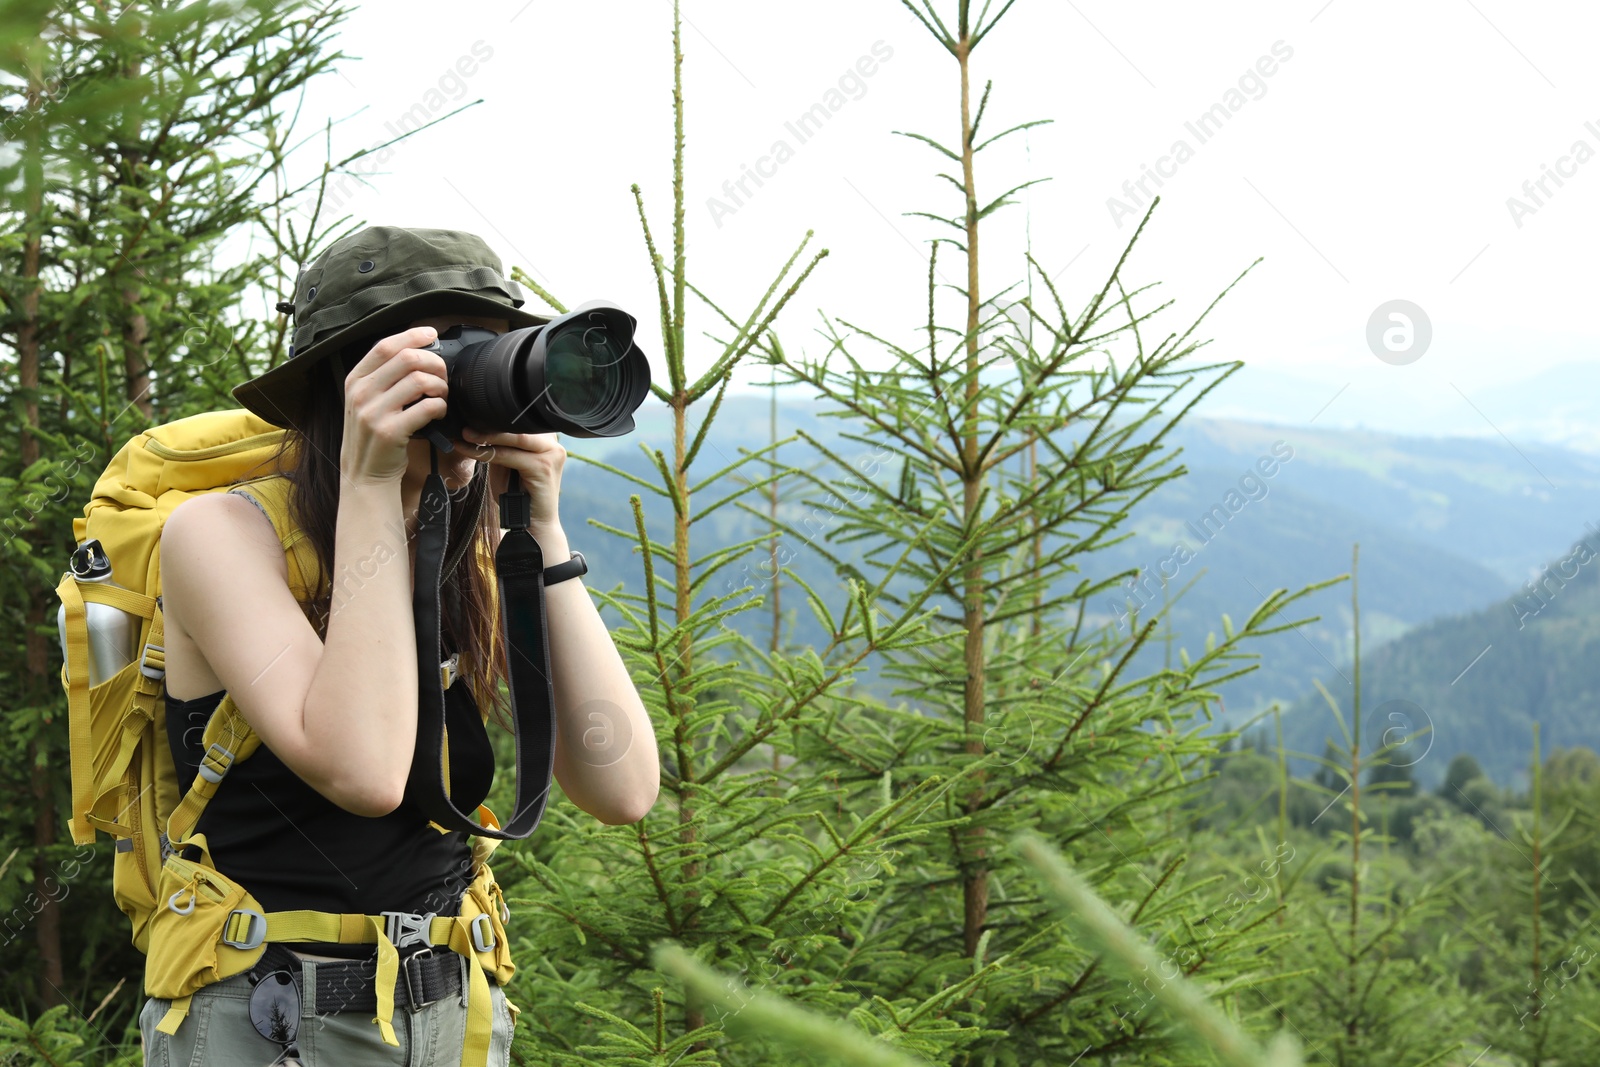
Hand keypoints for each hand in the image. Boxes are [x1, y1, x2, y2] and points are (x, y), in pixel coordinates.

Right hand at [340, 326, 448, 485]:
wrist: (364, 475)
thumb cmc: (373, 435)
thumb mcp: (366, 401)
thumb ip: (383, 378)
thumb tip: (416, 352)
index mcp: (355, 380)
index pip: (385, 346)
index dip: (412, 336)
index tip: (431, 334)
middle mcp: (361, 393)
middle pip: (407, 359)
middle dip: (434, 363)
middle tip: (443, 375)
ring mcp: (374, 412)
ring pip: (421, 381)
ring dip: (441, 386)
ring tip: (442, 396)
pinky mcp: (390, 431)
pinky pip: (428, 407)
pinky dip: (441, 406)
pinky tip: (439, 412)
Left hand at [457, 428, 564, 529]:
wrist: (532, 526)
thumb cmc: (519, 496)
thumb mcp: (508, 465)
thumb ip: (501, 446)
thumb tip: (478, 427)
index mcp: (547, 440)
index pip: (519, 422)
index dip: (495, 418)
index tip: (471, 416)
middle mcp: (554, 444)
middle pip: (519, 427)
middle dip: (489, 425)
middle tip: (464, 424)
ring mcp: (552, 455)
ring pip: (515, 438)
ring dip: (486, 436)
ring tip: (465, 435)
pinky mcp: (543, 468)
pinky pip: (509, 455)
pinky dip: (487, 453)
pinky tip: (470, 450)